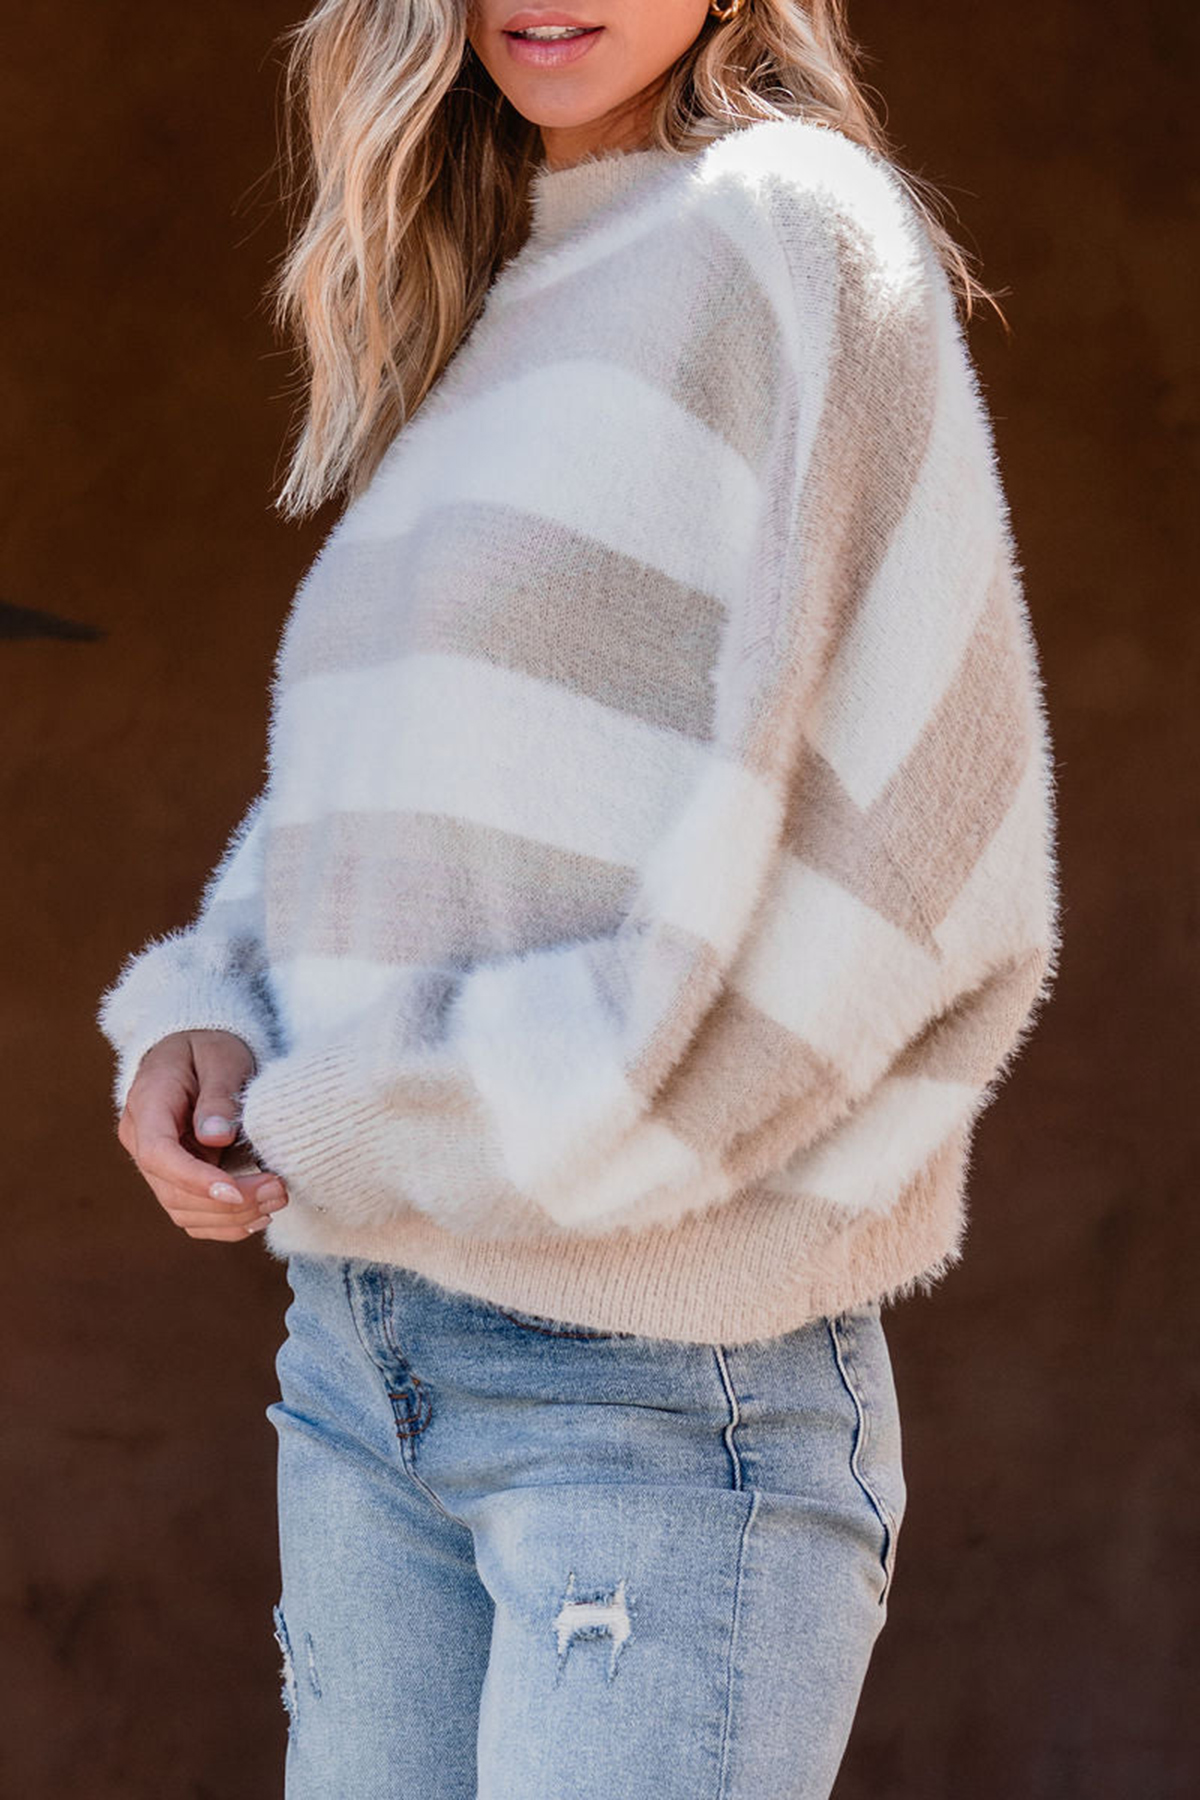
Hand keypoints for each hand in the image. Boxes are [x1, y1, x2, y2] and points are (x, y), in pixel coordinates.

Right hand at [116, 1029, 289, 1241]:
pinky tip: (258, 1215)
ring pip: (183, 1210)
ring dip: (231, 1217)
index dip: (195, 1180)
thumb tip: (216, 1137)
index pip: (158, 1155)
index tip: (236, 1191)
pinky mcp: (175, 1177)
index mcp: (147, 1105)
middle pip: (173, 1191)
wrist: (196, 1048)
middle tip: (278, 1190)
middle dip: (228, 1202)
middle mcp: (142, 1140)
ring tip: (277, 1199)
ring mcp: (156, 1164)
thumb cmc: (209, 1047)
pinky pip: (192, 1213)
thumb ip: (218, 1095)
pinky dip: (224, 1223)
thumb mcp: (220, 1056)